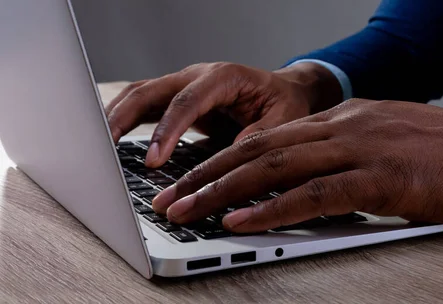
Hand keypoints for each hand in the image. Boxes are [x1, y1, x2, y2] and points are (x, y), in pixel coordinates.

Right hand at [105, 62, 341, 166]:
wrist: (285, 92)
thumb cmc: (284, 104)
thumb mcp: (281, 122)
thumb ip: (255, 139)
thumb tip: (227, 164)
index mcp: (224, 77)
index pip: (186, 100)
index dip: (167, 130)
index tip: (153, 160)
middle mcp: (198, 76)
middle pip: (151, 90)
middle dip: (123, 117)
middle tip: (102, 148)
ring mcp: (184, 85)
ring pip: (140, 94)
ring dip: (115, 117)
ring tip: (95, 145)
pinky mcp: (178, 99)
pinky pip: (145, 106)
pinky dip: (124, 120)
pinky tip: (109, 140)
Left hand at [152, 99, 442, 232]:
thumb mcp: (388, 147)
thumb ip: (348, 163)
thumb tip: (313, 190)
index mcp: (343, 121)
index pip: (267, 138)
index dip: (222, 161)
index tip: (190, 182)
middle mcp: (344, 127)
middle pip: (258, 149)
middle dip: (206, 176)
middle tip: (168, 199)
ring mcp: (362, 149)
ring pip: (276, 168)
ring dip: (224, 192)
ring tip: (185, 212)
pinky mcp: (383, 178)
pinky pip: (315, 194)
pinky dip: (273, 210)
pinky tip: (242, 223)